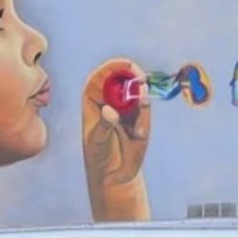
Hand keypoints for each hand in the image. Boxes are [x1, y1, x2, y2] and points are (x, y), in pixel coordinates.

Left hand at [81, 58, 150, 221]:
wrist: (114, 173)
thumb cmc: (98, 154)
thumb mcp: (97, 141)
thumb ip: (103, 126)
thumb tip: (110, 111)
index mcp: (92, 98)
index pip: (101, 76)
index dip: (113, 67)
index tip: (126, 64)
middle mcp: (110, 98)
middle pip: (122, 77)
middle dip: (133, 75)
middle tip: (141, 80)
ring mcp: (126, 105)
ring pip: (136, 91)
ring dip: (141, 99)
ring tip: (138, 121)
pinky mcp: (140, 115)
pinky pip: (145, 108)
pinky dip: (144, 117)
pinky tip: (137, 134)